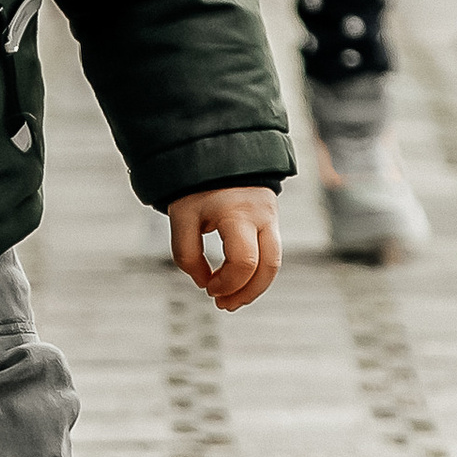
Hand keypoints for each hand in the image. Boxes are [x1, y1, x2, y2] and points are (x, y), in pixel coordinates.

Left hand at [169, 184, 282, 310]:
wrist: (218, 151)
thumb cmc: (196, 187)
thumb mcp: (182, 217)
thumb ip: (187, 255)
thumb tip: (204, 284)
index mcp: (238, 213)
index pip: (244, 262)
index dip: (227, 284)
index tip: (208, 288)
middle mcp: (262, 216)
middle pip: (270, 267)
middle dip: (247, 293)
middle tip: (224, 306)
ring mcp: (271, 217)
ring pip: (275, 264)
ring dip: (254, 288)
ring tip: (231, 301)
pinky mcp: (271, 220)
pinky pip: (270, 254)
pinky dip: (255, 273)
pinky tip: (236, 282)